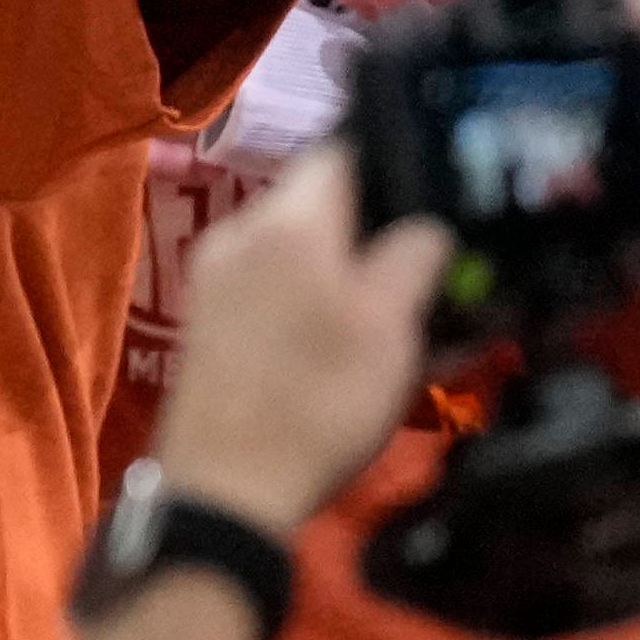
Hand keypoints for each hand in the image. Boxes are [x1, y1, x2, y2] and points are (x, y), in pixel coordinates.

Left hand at [146, 147, 445, 527]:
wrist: (226, 488)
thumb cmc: (317, 400)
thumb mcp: (389, 326)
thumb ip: (413, 256)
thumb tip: (426, 222)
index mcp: (286, 218)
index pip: (341, 150)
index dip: (393, 163)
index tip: (435, 191)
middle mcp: (238, 231)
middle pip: (316, 201)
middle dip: (371, 223)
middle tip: (426, 259)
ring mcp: (212, 277)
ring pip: (293, 245)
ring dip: (340, 266)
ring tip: (390, 305)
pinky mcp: (205, 320)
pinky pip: (268, 283)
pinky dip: (307, 297)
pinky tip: (338, 337)